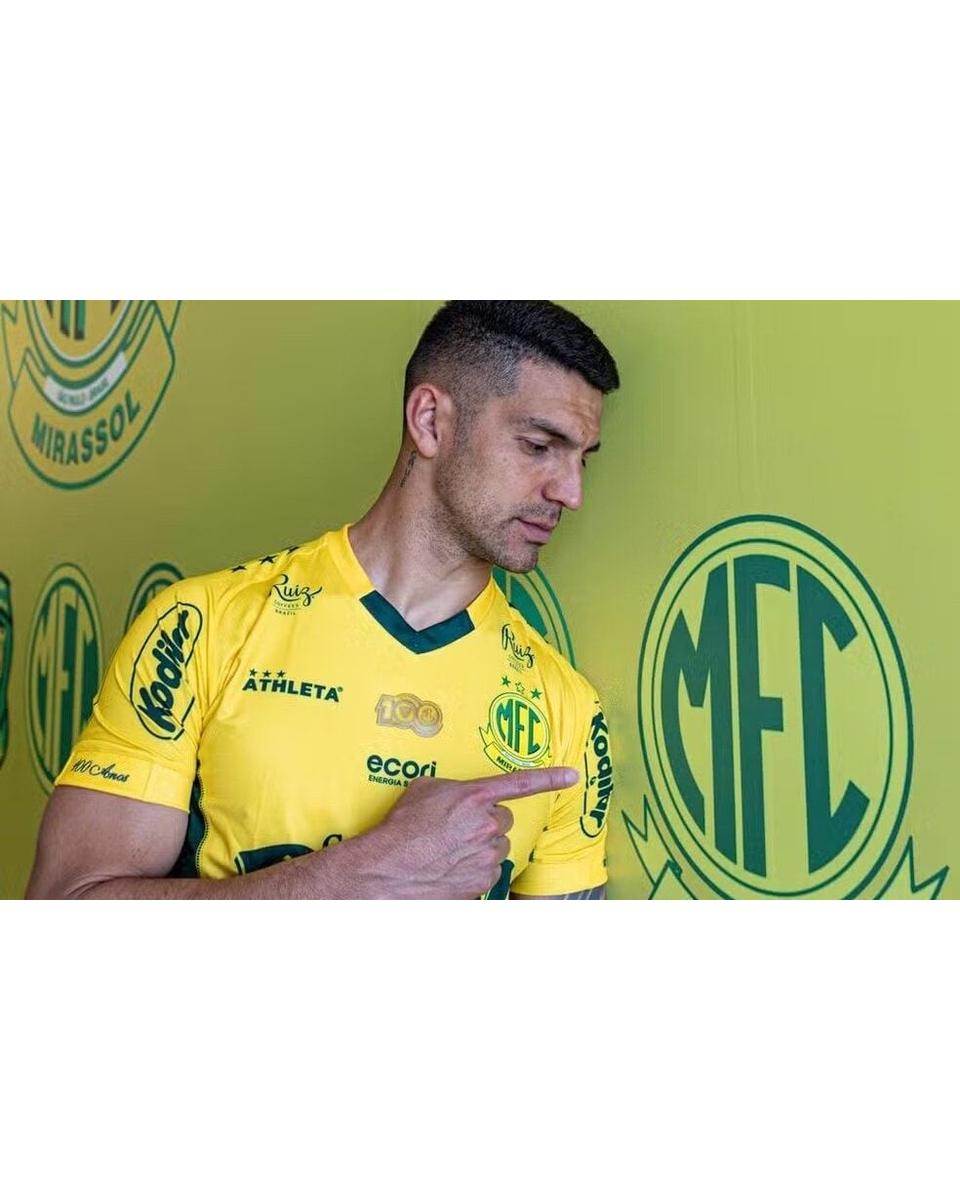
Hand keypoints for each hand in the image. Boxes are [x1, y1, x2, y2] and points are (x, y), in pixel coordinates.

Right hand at [365, 766, 579, 898]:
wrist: (387, 867)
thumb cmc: (402, 827)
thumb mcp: (425, 790)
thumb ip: (455, 789)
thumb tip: (462, 797)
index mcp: (475, 797)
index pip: (521, 784)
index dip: (550, 778)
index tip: (573, 776)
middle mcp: (487, 825)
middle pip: (503, 821)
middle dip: (486, 823)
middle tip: (458, 829)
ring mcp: (487, 856)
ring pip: (497, 848)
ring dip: (481, 848)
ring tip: (449, 851)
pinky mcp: (483, 882)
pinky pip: (490, 873)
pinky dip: (475, 870)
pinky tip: (451, 868)